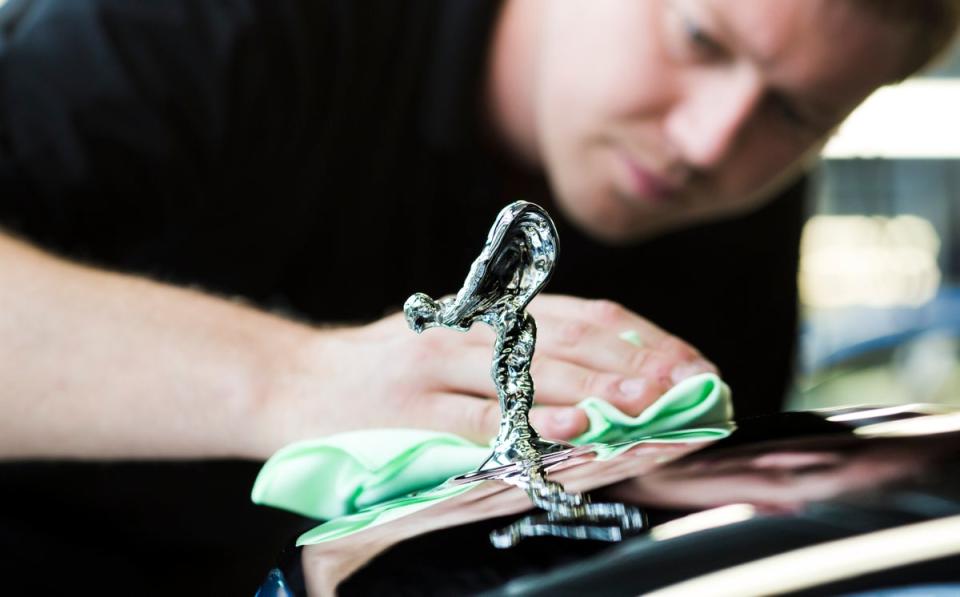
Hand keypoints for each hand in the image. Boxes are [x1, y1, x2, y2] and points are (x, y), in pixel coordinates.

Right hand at [257, 294, 715, 453]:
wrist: (288, 383)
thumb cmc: (376, 372)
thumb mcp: (446, 340)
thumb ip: (510, 348)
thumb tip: (596, 372)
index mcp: (483, 313)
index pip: (580, 315)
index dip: (640, 336)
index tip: (688, 360)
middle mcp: (467, 332)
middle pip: (568, 340)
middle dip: (637, 365)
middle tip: (691, 385)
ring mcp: (437, 371)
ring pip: (532, 375)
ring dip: (600, 391)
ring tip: (656, 404)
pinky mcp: (411, 413)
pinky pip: (484, 422)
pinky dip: (534, 425)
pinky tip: (578, 431)